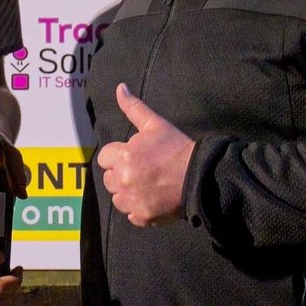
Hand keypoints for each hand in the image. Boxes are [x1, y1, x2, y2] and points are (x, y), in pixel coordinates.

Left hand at [95, 83, 195, 227]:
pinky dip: (139, 209)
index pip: (105, 158)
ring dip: (128, 193)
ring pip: (117, 199)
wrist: (200, 176)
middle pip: (109, 179)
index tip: (135, 156)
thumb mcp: (155, 124)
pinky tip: (153, 199)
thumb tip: (120, 87)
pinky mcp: (143, 217)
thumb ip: (133, 107)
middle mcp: (124, 180)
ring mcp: (133, 201)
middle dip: (121, 175)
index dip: (118, 156)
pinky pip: (131, 215)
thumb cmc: (176, 148)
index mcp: (124, 156)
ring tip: (148, 185)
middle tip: (143, 171)